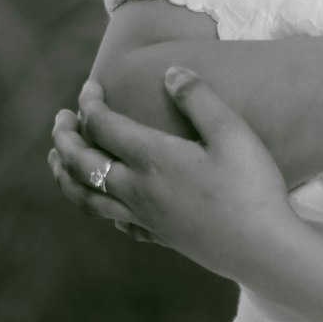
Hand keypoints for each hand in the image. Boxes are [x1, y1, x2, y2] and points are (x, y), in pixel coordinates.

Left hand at [47, 69, 300, 284]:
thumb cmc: (252, 187)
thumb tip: (170, 72)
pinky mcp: (161, 237)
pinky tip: (108, 204)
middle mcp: (138, 190)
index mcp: (152, 159)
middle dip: (64, 139)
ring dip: (66, 177)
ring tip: (58, 162)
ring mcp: (146, 218)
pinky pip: (117, 222)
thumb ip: (199, 99)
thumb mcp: (232, 133)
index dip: (89, 104)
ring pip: (88, 199)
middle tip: (60, 120)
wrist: (264, 249)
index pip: (102, 126)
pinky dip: (101, 207)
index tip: (89, 87)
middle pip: (81, 165)